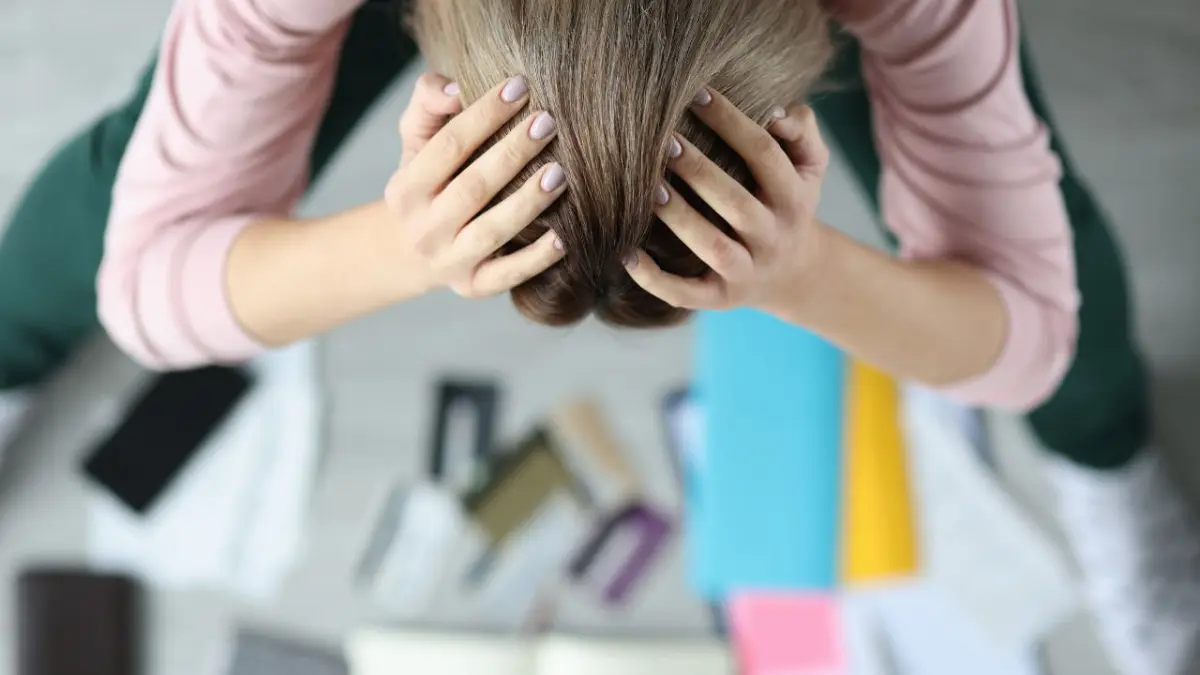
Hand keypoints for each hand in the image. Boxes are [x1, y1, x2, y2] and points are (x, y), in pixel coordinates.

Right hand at [385, 72, 567, 297]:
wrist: (413, 250)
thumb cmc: (430, 180)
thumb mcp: (417, 141)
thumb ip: (428, 103)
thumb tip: (454, 89)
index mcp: (405, 188)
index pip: (448, 146)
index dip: (484, 115)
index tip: (520, 86)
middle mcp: (423, 229)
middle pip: (473, 189)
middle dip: (512, 154)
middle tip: (548, 123)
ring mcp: (448, 262)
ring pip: (491, 232)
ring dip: (527, 203)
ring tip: (559, 174)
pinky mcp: (472, 287)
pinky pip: (506, 275)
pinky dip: (536, 259)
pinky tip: (564, 238)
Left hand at [624, 88, 829, 314]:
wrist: (795, 274)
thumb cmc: (788, 203)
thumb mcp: (810, 168)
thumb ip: (801, 132)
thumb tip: (776, 112)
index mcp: (794, 197)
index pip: (765, 153)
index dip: (732, 122)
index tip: (696, 95)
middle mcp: (773, 236)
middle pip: (736, 203)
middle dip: (699, 170)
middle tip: (664, 141)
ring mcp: (747, 271)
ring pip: (713, 247)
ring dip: (680, 218)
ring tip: (647, 188)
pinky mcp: (720, 299)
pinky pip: (686, 294)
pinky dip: (655, 279)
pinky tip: (626, 255)